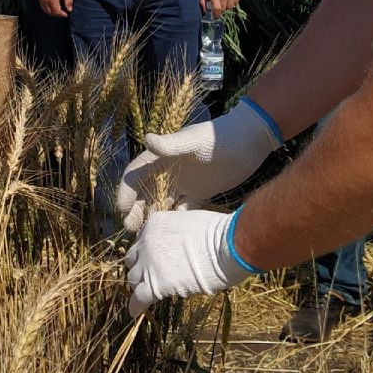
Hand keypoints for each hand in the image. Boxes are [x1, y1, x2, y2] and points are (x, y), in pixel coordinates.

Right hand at [39, 0, 71, 17]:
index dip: (62, 14)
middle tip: (62, 13)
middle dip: (56, 14)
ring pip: (45, 9)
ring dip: (51, 12)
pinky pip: (42, 5)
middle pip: (49, 12)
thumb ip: (68, 0)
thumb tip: (69, 9)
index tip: (66, 14)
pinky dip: (47, 8)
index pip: (56, 11)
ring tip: (57, 11)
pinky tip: (52, 5)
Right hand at [115, 99, 281, 225]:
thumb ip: (171, 144)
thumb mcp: (194, 141)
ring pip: (162, 202)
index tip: (122, 209)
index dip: (126, 191)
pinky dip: (178, 218)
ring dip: (154, 217)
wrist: (250, 140)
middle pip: (146, 192)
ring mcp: (185, 182)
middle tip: (131, 229)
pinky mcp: (200, 192)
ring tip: (148, 235)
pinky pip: (183, 208)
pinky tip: (177, 230)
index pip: (136, 174)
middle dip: (136, 210)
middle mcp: (170, 169)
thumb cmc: (220, 137)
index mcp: (163, 155)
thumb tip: (146, 140)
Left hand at [124, 206, 260, 315]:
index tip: (155, 260)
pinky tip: (135, 312)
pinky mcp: (155, 284)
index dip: (147, 252)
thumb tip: (183, 244)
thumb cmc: (220, 233)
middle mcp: (146, 242)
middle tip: (153, 276)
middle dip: (141, 267)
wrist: (227, 246)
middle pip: (134, 259)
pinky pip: (139, 297)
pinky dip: (136, 305)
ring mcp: (149, 263)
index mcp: (155, 224)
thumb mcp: (190, 222)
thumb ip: (178, 233)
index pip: (141, 241)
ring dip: (141, 285)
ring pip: (134, 278)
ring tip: (149, 293)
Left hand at [200, 0, 240, 13]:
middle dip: (220, 9)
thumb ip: (203, 0)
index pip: (217, 10)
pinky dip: (232, 1)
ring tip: (223, 0)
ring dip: (226, 6)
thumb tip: (204, 10)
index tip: (215, 16)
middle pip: (224, 9)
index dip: (216, 15)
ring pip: (230, 6)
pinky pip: (236, 2)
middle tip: (217, 5)